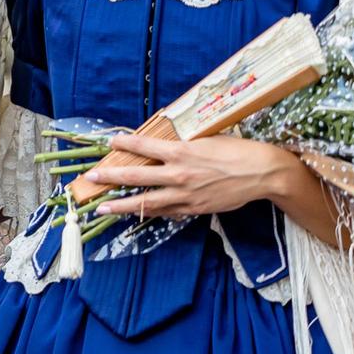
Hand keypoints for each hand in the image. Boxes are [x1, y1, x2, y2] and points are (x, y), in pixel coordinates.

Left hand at [86, 132, 297, 219]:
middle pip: (136, 178)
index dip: (124, 144)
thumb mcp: (206, 139)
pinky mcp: (194, 209)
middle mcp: (178, 174)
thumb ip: (182, 143)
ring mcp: (185, 195)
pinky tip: (136, 214)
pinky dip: (150, 212)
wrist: (262, 173)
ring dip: (122, 206)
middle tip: (91, 179)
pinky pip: (166, 212)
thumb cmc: (235, 150)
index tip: (109, 143)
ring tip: (102, 209)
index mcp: (181, 152)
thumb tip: (164, 143)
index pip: (144, 147)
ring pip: (146, 202)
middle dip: (111, 179)